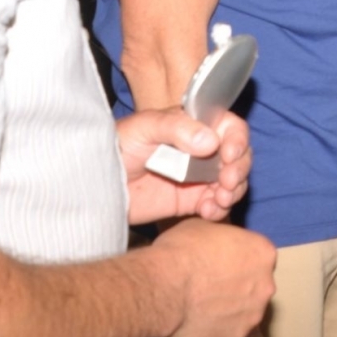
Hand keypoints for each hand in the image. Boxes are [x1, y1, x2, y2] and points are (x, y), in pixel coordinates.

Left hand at [119, 108, 251, 224]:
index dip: (238, 140)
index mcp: (195, 125)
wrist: (97, 184)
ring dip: (234, 191)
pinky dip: (220, 209)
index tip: (230, 155)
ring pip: (233, 181)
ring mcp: (198, 176)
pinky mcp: (191, 200)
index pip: (230, 128)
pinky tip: (208, 211)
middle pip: (239, 156)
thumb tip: (211, 142)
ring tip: (219, 200)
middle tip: (227, 183)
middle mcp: (202, 150)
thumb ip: (177, 128)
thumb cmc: (116, 146)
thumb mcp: (144, 128)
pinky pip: (217, 205)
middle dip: (239, 169)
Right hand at [153, 218, 275, 336]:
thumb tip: (216, 246)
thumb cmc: (181, 252)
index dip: (237, 260)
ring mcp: (251, 318)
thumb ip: (220, 240)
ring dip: (225, 313)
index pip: (257, 256)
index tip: (218, 264)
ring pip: (241, 315)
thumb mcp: (203, 228)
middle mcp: (265, 287)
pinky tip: (192, 327)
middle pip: (254, 288)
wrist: (161, 290)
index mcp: (263, 253)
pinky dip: (212, 334)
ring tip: (197, 310)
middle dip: (236, 288)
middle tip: (207, 288)